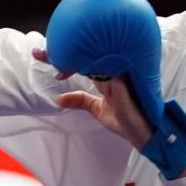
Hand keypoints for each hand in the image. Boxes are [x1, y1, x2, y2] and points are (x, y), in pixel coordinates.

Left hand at [35, 46, 185, 178]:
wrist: (145, 134)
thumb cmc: (127, 119)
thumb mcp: (98, 110)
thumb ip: (81, 101)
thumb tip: (59, 99)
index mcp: (107, 76)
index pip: (83, 61)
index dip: (64, 56)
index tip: (41, 54)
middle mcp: (114, 71)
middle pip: (87, 55)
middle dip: (62, 52)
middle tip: (40, 51)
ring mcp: (120, 76)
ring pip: (97, 58)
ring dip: (74, 57)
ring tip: (51, 55)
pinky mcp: (125, 85)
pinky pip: (108, 71)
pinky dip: (94, 66)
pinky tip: (76, 62)